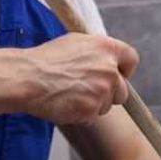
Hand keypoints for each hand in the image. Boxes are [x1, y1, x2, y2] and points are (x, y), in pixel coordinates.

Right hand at [24, 33, 138, 123]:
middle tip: (88, 91)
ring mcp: (102, 91)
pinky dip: (82, 114)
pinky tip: (67, 104)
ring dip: (94, 105)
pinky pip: (93, 116)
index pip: (131, 59)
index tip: (119, 75)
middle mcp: (109, 69)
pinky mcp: (92, 109)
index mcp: (106, 48)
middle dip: (109, 94)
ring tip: (71, 95)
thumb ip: (96, 52)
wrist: (28, 78)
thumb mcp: (75, 43)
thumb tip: (105, 60)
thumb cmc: (45, 60)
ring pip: (107, 105)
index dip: (125, 70)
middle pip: (122, 90)